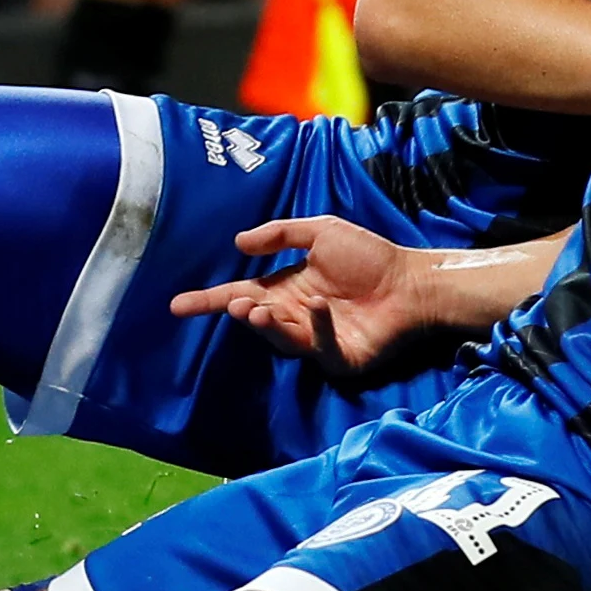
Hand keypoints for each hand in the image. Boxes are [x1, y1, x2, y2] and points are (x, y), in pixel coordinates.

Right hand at [169, 216, 430, 374]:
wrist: (413, 280)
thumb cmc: (370, 256)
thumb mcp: (321, 231)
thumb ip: (280, 235)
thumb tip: (238, 243)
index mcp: (286, 290)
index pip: (239, 296)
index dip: (209, 302)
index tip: (177, 305)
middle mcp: (296, 318)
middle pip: (256, 320)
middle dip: (243, 314)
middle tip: (240, 305)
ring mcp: (317, 341)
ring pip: (281, 339)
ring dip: (269, 325)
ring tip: (261, 309)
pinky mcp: (341, 359)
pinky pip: (320, 349)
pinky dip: (316, 328)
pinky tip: (320, 306)